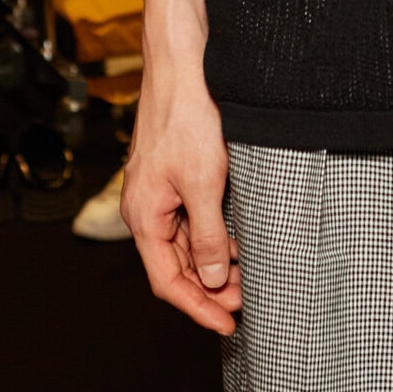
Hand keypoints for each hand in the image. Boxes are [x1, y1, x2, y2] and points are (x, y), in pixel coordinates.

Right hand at [120, 59, 241, 335]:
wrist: (183, 66)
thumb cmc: (187, 117)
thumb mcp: (204, 183)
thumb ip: (208, 235)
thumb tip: (212, 278)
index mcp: (144, 215)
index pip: (167, 280)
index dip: (197, 307)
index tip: (226, 325)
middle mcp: (146, 208)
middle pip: (176, 265)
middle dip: (210, 288)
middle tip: (246, 301)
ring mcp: (159, 192)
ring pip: (186, 243)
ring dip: (214, 263)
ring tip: (248, 276)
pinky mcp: (174, 177)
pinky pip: (190, 219)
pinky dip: (213, 236)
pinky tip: (237, 241)